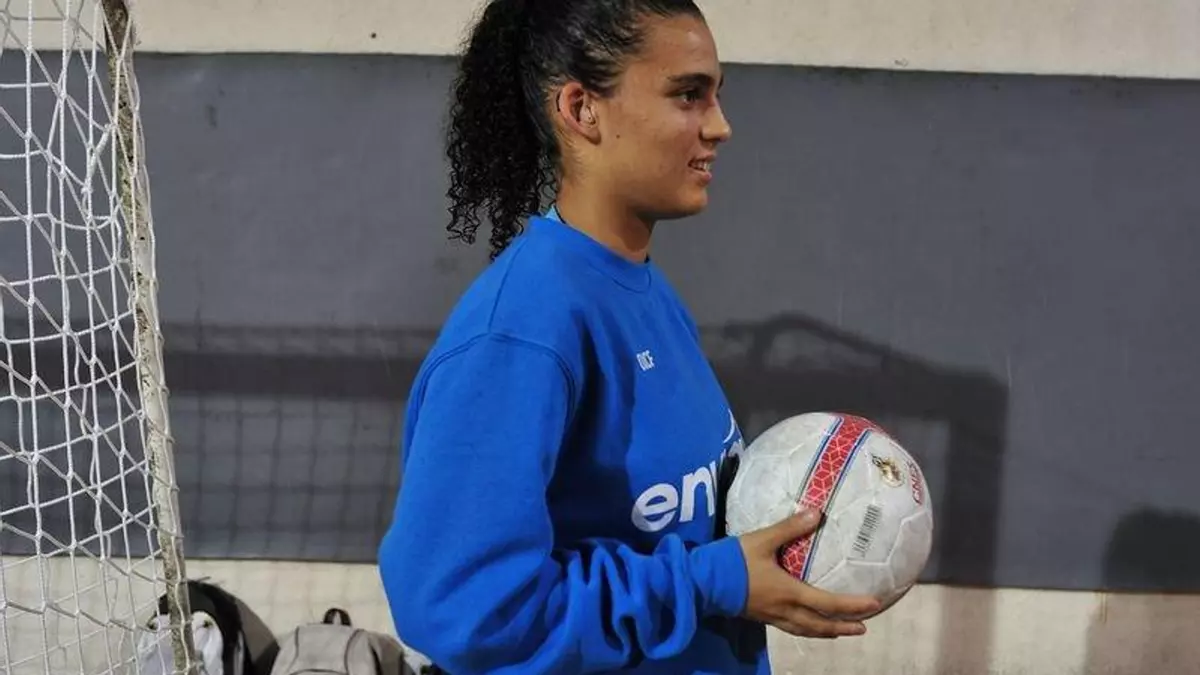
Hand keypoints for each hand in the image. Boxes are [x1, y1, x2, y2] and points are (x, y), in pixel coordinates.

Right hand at [738, 508, 881, 637]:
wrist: (703, 583)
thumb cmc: (733, 561)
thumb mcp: (762, 539)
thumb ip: (789, 527)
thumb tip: (816, 512)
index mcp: (789, 592)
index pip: (828, 603)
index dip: (852, 606)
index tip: (874, 605)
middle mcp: (784, 609)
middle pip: (820, 626)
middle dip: (843, 627)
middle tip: (863, 628)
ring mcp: (771, 616)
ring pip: (805, 630)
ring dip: (825, 632)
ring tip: (839, 632)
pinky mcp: (760, 616)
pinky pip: (791, 628)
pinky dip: (806, 629)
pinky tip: (806, 624)